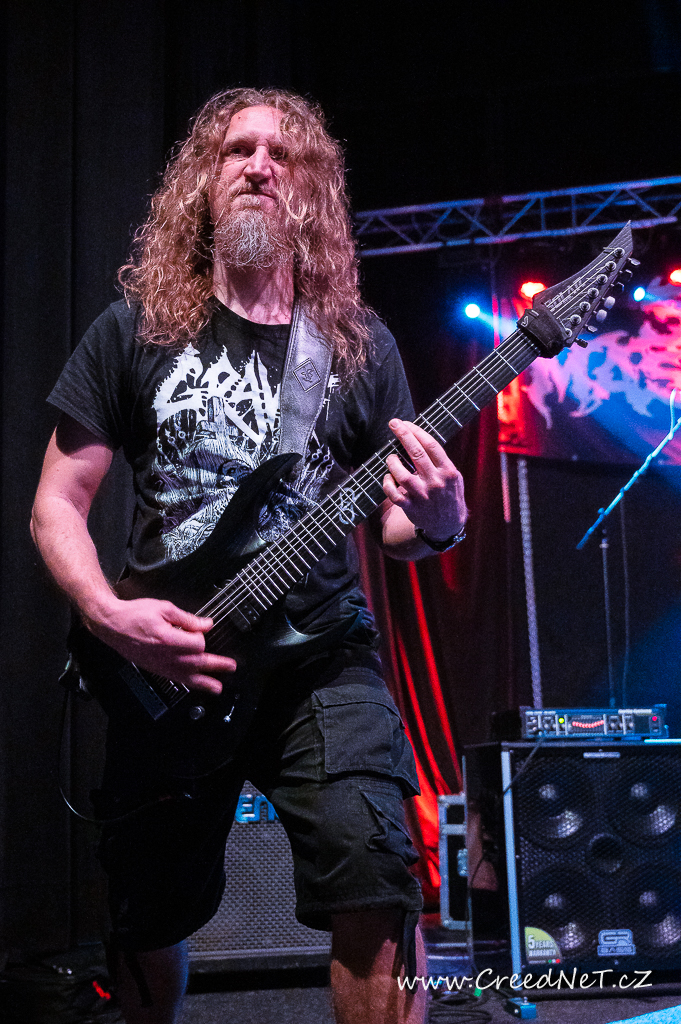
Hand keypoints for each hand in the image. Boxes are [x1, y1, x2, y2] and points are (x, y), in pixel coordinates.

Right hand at [85, 597, 236, 693]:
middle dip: (216, 665)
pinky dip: (187, 683)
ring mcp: (159, 664)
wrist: (112, 624)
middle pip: (196, 663)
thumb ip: (187, 619)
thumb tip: (206, 625)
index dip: (202, 636)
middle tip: (231, 667)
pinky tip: (195, 685)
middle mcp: (165, 656)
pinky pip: (175, 679)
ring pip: (186, 677)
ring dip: (204, 682)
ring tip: (217, 687)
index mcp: (168, 639)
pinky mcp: (155, 668)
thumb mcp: (164, 608)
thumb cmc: (134, 614)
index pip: (197, 644)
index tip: (201, 629)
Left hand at [383, 419, 466, 540]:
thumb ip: (440, 460)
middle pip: (416, 453)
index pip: (431, 445)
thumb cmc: (449, 494)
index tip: (406, 423)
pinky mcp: (411, 508)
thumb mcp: (453, 476)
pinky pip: (393, 494)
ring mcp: (422, 496)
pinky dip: (387, 484)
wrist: (448, 525)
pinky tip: (387, 478)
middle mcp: (436, 482)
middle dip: (403, 435)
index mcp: (448, 471)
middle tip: (393, 423)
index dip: (416, 431)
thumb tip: (419, 438)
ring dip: (393, 462)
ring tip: (390, 457)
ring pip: (402, 475)